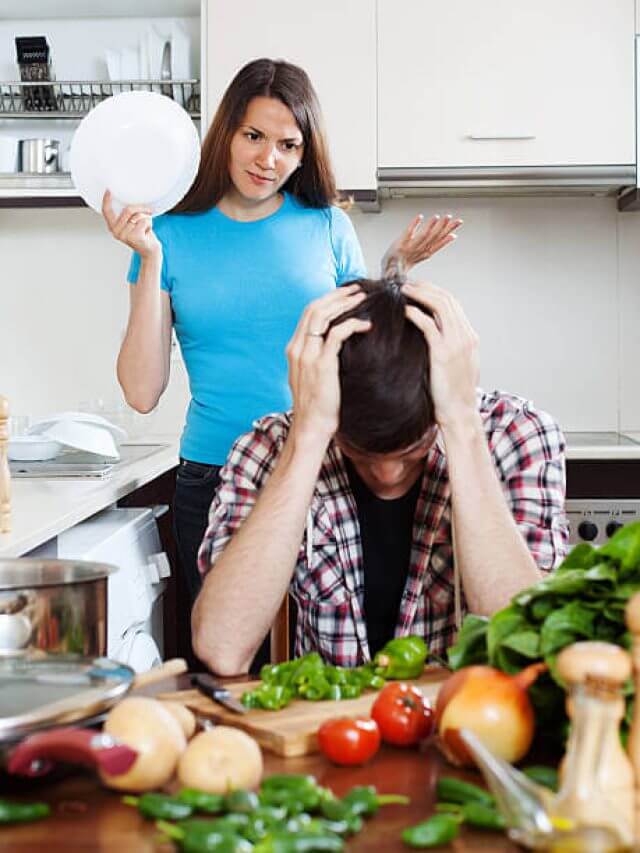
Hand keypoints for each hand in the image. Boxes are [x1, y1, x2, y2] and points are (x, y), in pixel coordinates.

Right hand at [102, 190, 160, 258]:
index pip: (106, 212)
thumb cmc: (143, 235)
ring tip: (145, 228)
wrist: (151, 252)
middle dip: (140, 209)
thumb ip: (127, 215)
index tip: (108, 190)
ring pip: (138, 215)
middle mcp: (115, 231)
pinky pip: (144, 221)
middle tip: (148, 212)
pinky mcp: (134, 237)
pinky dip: (150, 224)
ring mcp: (124, 235)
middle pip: (128, 210)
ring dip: (146, 218)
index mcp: (113, 227)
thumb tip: (129, 201)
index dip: (106, 201)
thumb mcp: (132, 223)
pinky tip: (147, 232)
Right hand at [286, 285, 370, 443]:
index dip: (327, 299)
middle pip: (314, 309)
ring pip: (322, 316)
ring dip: (344, 304)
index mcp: (294, 348)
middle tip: (357, 289)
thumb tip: (335, 343)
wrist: (311, 427)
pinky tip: (366, 325)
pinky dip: (352, 324)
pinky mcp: (322, 364)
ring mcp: (307, 356)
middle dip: (336, 295)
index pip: (308, 313)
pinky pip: (337, 334)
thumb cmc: (317, 405)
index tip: (345, 294)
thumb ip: (318, 357)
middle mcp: (297, 348)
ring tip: (362, 299)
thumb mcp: (312, 376)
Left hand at [381, 214, 462, 277]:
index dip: (449, 234)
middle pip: (434, 238)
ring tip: (438, 217)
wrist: (390, 270)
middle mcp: (419, 250)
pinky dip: (414, 225)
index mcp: (426, 253)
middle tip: (451, 217)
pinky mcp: (400, 244)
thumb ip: (436, 244)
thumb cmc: (406, 262)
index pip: (440, 242)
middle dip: (443, 227)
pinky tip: (420, 217)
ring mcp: (410, 247)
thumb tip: (451, 235)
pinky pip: (408, 233)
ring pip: (423, 236)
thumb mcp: (424, 255)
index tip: (456, 226)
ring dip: (431, 226)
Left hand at [402, 281, 478, 429]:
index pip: (453, 304)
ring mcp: (456, 343)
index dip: (435, 292)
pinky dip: (416, 313)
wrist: (459, 413)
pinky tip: (405, 310)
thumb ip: (449, 348)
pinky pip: (429, 325)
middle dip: (426, 287)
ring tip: (403, 291)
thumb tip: (433, 338)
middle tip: (407, 284)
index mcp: (470, 337)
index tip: (418, 288)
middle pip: (447, 299)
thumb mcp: (456, 366)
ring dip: (420, 294)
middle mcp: (466, 336)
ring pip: (440, 306)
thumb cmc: (453, 394)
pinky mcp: (443, 353)